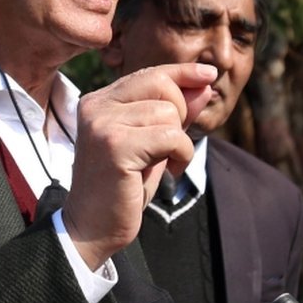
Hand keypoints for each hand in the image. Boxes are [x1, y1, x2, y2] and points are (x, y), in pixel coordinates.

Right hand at [62, 62, 215, 269]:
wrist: (92, 229)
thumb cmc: (123, 187)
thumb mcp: (154, 144)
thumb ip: (176, 113)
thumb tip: (205, 84)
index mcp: (100, 101)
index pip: (150, 74)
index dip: (182, 73)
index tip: (209, 74)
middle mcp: (96, 106)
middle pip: (161, 84)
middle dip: (180, 113)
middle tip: (170, 146)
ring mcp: (102, 124)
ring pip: (168, 112)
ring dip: (179, 142)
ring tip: (163, 164)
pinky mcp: (115, 146)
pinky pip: (171, 136)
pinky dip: (181, 154)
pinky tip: (169, 171)